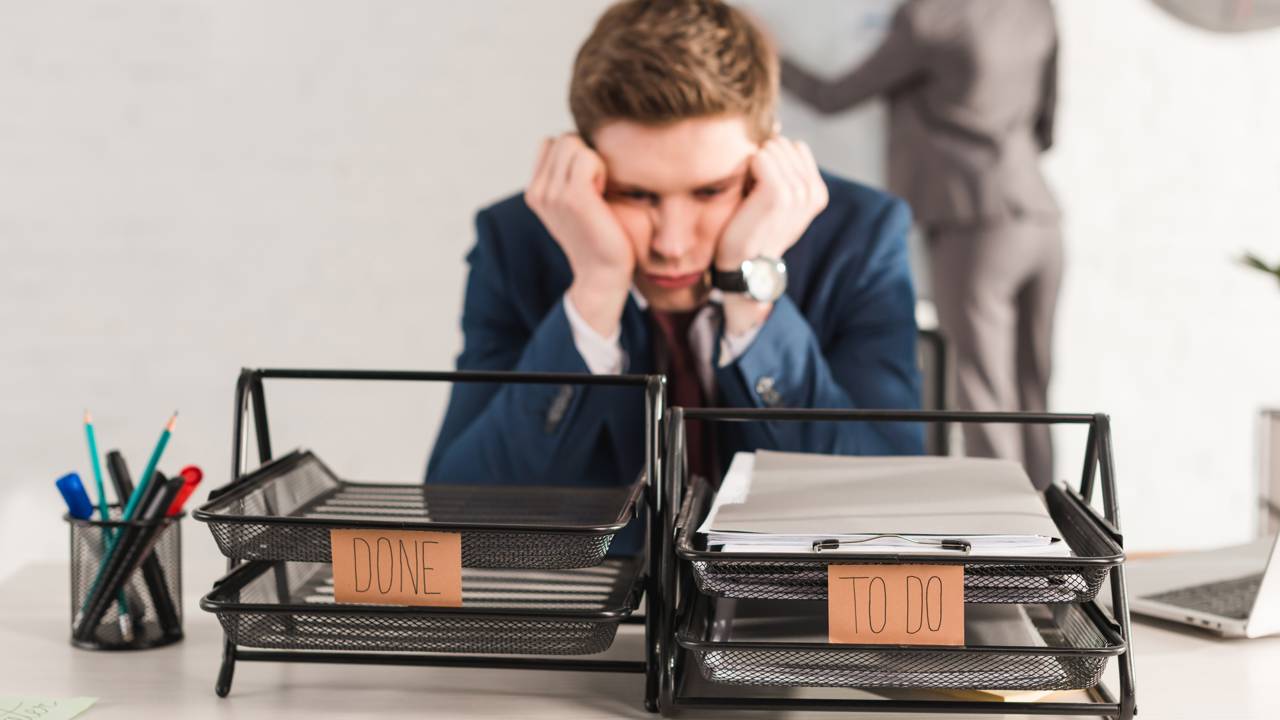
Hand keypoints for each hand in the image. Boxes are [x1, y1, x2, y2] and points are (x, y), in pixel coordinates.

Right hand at [525, 134, 633, 336]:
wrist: (602, 274)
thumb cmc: (598, 237)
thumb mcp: (572, 206)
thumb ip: (565, 178)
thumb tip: (576, 144)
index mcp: (534, 192)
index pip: (550, 143)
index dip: (574, 154)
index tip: (587, 182)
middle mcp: (538, 192)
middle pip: (561, 139)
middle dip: (583, 153)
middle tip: (596, 185)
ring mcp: (552, 194)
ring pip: (571, 142)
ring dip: (592, 159)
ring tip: (598, 189)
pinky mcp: (572, 197)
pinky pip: (586, 157)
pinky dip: (599, 167)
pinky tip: (603, 192)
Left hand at [716, 137, 827, 334]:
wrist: (744, 265)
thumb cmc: (753, 229)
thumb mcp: (778, 197)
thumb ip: (784, 166)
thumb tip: (776, 123)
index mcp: (817, 192)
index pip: (794, 147)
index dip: (772, 161)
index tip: (762, 191)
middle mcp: (812, 191)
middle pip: (782, 144)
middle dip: (762, 161)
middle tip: (753, 195)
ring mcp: (798, 192)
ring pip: (771, 148)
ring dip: (752, 167)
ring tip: (749, 197)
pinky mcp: (778, 193)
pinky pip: (759, 157)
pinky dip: (746, 170)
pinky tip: (744, 194)